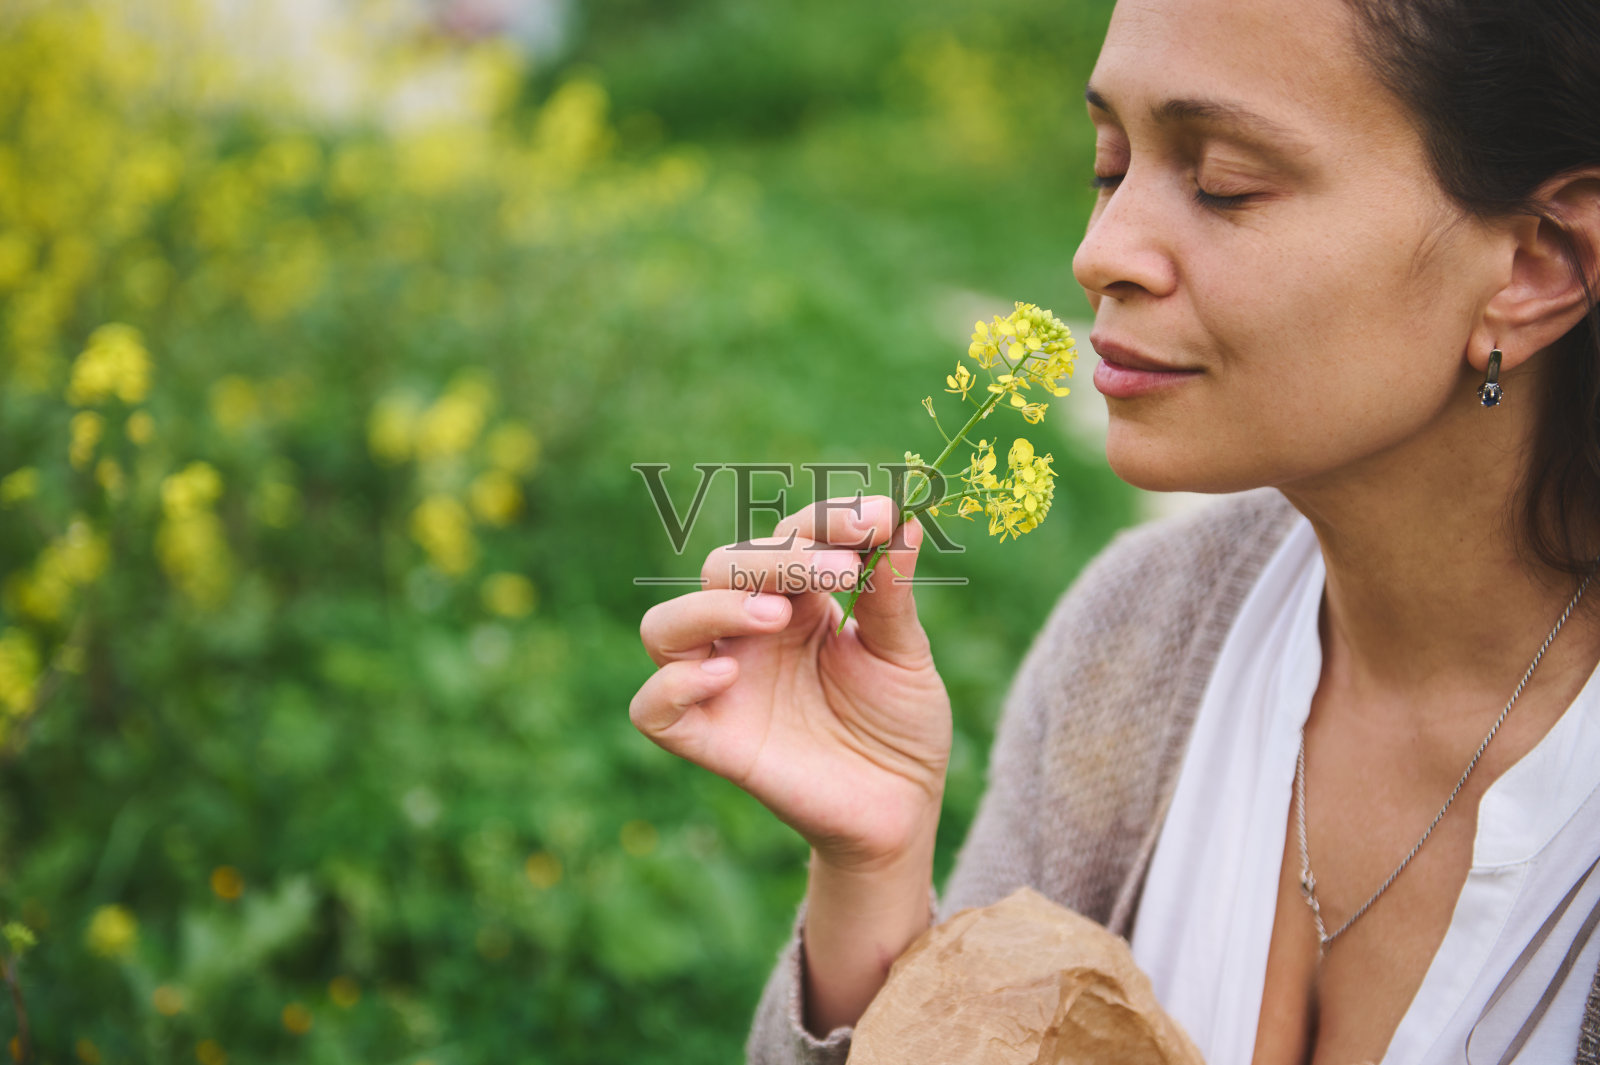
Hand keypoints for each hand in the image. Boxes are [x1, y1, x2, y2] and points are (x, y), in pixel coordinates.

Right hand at [631, 495, 951, 869]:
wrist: (902, 809)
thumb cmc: (901, 725)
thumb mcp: (905, 655)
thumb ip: (891, 595)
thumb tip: (901, 521)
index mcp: (795, 600)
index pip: (787, 536)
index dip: (824, 519)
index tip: (877, 518)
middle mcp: (747, 634)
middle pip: (721, 567)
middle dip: (777, 556)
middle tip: (842, 570)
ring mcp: (724, 685)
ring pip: (666, 627)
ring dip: (713, 608)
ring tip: (775, 615)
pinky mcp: (710, 740)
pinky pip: (653, 709)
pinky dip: (673, 686)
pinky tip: (725, 678)